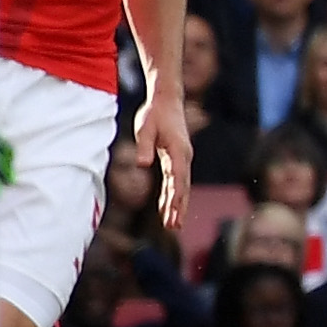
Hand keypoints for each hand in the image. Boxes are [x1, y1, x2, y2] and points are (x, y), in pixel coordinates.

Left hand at [144, 93, 192, 233]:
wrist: (166, 99)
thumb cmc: (154, 113)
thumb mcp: (144, 128)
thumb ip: (143, 146)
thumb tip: (142, 164)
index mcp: (179, 151)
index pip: (178, 179)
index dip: (175, 199)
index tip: (172, 214)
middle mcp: (185, 157)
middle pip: (183, 187)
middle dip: (178, 208)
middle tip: (173, 227)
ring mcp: (182, 158)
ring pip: (182, 186)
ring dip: (177, 205)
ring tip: (173, 225)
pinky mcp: (177, 157)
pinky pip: (176, 180)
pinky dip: (173, 195)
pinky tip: (166, 207)